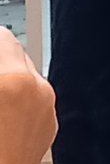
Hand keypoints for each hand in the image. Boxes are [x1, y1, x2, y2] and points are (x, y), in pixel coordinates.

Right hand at [0, 26, 56, 163]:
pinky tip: (5, 117)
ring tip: (0, 98)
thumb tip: (0, 41)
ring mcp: (48, 108)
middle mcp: (38, 90)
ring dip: (11, 79)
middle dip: (1, 60)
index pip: (4, 38)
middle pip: (17, 53)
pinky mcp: (51, 125)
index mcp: (14, 81)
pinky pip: (37, 99)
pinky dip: (22, 101)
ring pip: (28, 76)